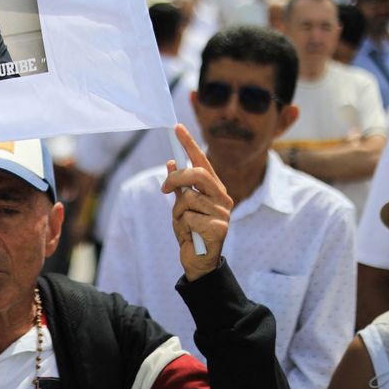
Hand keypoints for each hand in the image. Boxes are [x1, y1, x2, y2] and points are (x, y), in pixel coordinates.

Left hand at [161, 124, 232, 281]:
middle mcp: (222, 198)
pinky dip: (182, 227)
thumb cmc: (191, 231)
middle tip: (165, 188)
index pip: (202, 161)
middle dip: (176, 179)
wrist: (198, 260)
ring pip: (188, 199)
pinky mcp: (219, 229)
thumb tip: (172, 162)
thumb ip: (179, 186)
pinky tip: (191, 235)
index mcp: (214, 189)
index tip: (177, 128)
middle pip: (197, 174)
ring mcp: (222, 213)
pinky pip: (187, 218)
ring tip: (184, 225)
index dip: (189, 144)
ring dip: (177, 213)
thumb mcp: (182, 206)